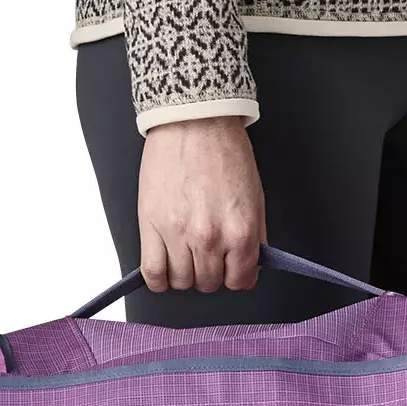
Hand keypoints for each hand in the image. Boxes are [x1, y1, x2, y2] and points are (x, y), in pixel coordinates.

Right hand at [137, 115, 266, 292]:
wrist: (194, 122)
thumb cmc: (224, 153)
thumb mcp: (255, 198)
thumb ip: (255, 239)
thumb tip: (249, 269)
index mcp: (241, 232)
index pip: (240, 281)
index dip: (235, 275)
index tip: (229, 267)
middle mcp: (210, 238)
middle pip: (208, 283)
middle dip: (209, 272)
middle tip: (205, 252)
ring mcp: (178, 234)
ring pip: (181, 282)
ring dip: (184, 273)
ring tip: (184, 253)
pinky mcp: (151, 225)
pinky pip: (152, 273)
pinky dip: (158, 279)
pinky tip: (163, 269)